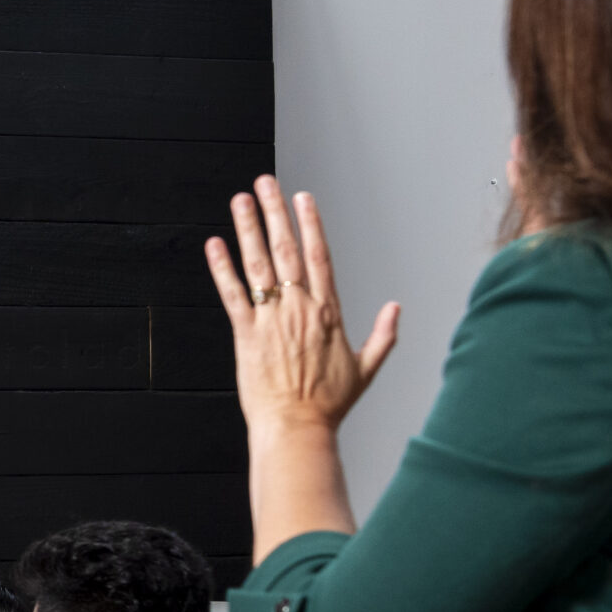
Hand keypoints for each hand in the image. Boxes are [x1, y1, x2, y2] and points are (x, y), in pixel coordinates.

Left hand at [205, 175, 398, 440]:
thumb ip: (384, 336)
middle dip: (276, 213)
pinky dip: (222, 268)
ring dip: (248, 229)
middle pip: (287, 250)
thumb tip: (396, 308)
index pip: (320, 256)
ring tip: (241, 199)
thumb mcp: (366, 369)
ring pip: (258, 264)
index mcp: (328, 312)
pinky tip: (214, 244)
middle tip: (266, 183)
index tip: (304, 199)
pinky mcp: (247, 335)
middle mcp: (300, 309)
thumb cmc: (329, 405)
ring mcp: (272, 319)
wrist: (298, 428)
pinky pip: (233, 294)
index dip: (310, 224)